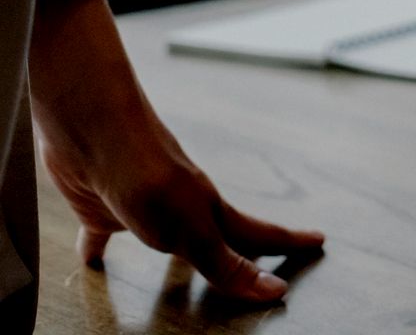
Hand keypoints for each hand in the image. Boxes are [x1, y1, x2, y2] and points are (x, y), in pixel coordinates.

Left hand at [30, 0, 323, 302]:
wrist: (93, 128)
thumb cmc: (146, 173)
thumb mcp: (192, 230)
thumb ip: (226, 263)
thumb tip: (274, 290)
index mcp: (210, 212)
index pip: (259, 233)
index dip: (289, 242)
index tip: (318, 241)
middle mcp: (185, 209)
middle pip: (222, 236)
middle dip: (246, 250)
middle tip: (265, 260)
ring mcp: (146, 206)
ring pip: (170, 237)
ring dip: (181, 256)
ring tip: (184, 273)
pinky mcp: (106, 206)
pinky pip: (105, 233)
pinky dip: (101, 247)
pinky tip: (95, 257)